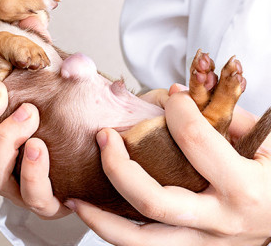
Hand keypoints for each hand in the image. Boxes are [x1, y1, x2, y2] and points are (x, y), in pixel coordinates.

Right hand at [0, 17, 68, 219]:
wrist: (93, 152)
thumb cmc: (59, 113)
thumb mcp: (45, 76)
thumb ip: (35, 48)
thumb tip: (30, 18)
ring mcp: (15, 179)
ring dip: (4, 140)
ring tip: (29, 113)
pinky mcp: (42, 197)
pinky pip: (31, 195)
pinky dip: (32, 172)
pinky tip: (40, 147)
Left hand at [66, 87, 270, 245]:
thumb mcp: (265, 142)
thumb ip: (223, 116)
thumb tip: (177, 97)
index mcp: (242, 188)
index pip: (196, 141)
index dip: (178, 109)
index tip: (171, 97)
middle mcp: (218, 222)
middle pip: (154, 200)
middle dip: (120, 165)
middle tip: (103, 137)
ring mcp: (201, 244)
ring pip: (140, 242)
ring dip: (102, 220)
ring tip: (75, 200)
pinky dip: (116, 234)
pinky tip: (97, 216)